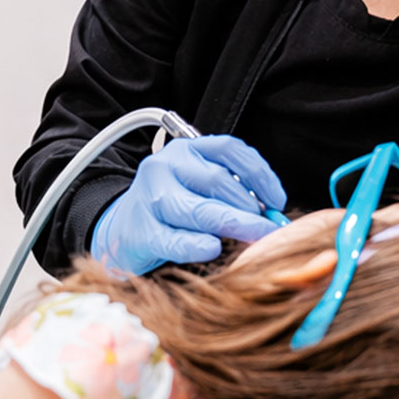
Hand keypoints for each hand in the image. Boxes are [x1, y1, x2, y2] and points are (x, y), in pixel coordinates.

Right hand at [91, 135, 287, 273]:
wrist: (121, 232)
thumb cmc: (171, 209)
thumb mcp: (199, 187)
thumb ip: (232, 192)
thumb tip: (272, 213)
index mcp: (185, 149)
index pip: (229, 149)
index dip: (260, 174)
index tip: (277, 200)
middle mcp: (164, 167)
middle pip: (216, 181)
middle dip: (250, 207)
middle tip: (269, 227)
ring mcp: (149, 198)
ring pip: (198, 210)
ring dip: (233, 225)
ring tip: (255, 238)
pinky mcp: (141, 232)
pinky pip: (175, 240)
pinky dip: (198, 246)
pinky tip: (213, 249)